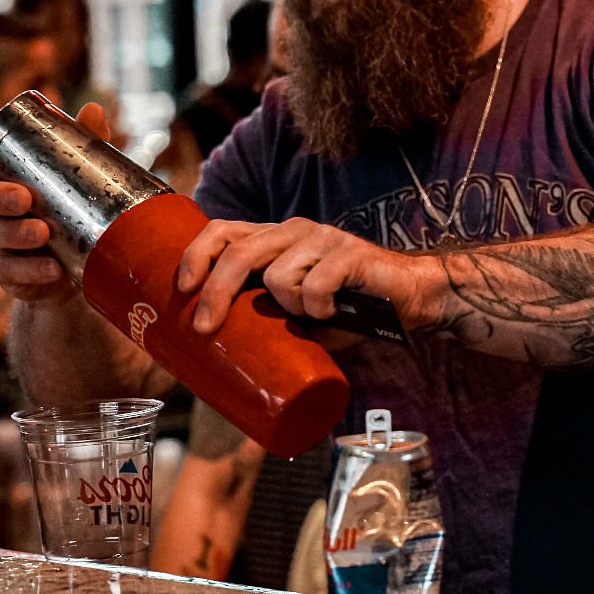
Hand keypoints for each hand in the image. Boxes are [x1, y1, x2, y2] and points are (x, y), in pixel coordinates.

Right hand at [0, 103, 110, 305]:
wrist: (77, 265)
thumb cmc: (70, 207)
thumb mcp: (80, 174)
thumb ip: (85, 144)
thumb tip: (94, 110)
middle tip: (24, 199)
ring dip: (14, 233)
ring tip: (43, 233)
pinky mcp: (0, 270)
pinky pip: (6, 270)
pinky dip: (29, 269)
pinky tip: (52, 267)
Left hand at [175, 217, 442, 337]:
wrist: (412, 299)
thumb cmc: (351, 309)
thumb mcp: (298, 316)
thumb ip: (267, 323)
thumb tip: (219, 364)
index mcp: (276, 239)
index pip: (223, 230)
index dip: (195, 254)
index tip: (182, 289)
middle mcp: (295, 230)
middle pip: (239, 251)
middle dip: (215, 292)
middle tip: (203, 328)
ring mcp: (323, 238)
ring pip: (278, 276)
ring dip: (290, 308)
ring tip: (315, 316)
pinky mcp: (350, 253)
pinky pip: (316, 285)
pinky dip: (321, 307)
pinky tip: (336, 312)